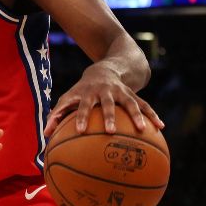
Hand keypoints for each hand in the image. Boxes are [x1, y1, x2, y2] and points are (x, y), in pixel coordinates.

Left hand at [44, 64, 164, 136]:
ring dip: (135, 115)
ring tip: (140, 129)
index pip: (82, 106)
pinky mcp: (133, 94)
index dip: (81, 117)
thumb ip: (56, 116)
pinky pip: (144, 104)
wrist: (104, 70)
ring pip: (129, 102)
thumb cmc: (82, 92)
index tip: (80, 131)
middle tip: (109, 131)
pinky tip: (161, 127)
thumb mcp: (68, 99)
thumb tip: (45, 135)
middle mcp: (104, 91)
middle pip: (106, 104)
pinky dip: (152, 114)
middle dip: (108, 116)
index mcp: (87, 94)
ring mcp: (120, 92)